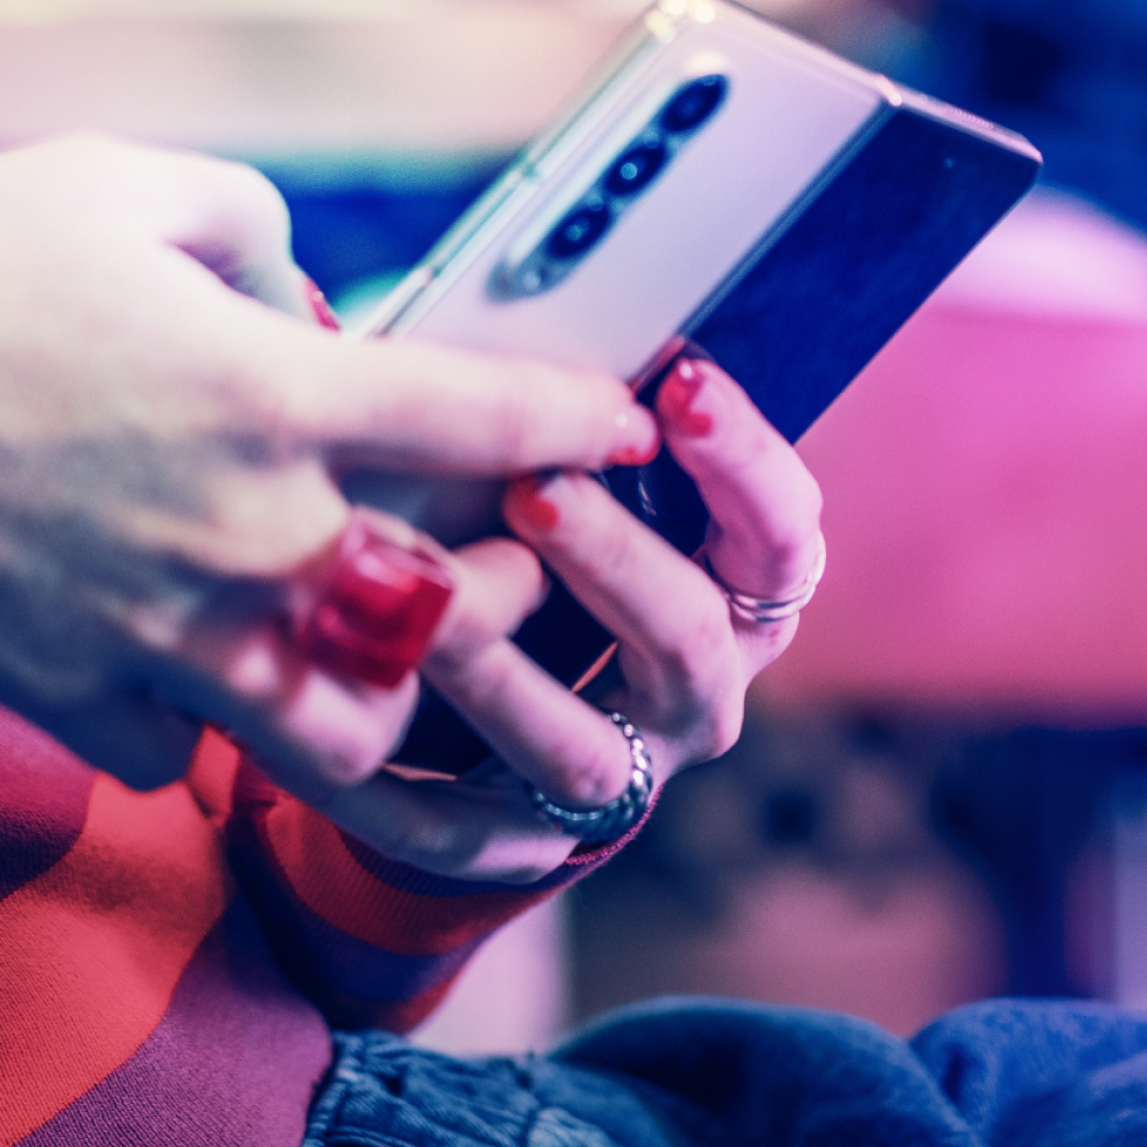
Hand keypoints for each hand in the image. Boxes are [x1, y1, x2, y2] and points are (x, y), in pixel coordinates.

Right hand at [0, 139, 652, 799]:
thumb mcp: (112, 180)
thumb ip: (246, 223)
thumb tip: (298, 286)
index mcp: (267, 397)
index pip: (485, 423)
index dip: (581, 424)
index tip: (629, 428)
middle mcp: (239, 538)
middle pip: (446, 615)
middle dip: (516, 599)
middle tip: (528, 568)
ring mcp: (159, 639)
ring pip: (335, 731)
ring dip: (389, 710)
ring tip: (405, 681)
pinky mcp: (73, 698)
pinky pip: (180, 750)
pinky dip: (205, 727)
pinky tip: (201, 682)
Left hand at [307, 355, 827, 890]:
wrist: (477, 699)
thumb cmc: (518, 521)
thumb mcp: (556, 456)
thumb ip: (556, 408)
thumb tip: (511, 310)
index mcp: (736, 583)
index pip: (782, 527)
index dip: (741, 456)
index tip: (679, 382)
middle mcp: (700, 682)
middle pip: (690, 631)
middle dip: (616, 556)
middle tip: (538, 487)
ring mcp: (622, 769)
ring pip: (584, 748)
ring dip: (507, 673)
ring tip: (432, 603)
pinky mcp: (522, 835)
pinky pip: (477, 833)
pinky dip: (416, 796)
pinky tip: (365, 737)